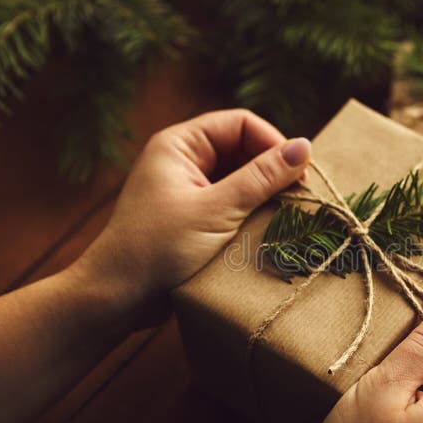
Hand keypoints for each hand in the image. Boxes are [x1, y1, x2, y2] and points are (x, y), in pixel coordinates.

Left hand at [74, 109, 310, 312]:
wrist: (117, 298)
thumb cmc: (157, 249)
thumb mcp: (216, 210)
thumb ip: (261, 177)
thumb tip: (305, 147)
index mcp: (180, 145)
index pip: (241, 124)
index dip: (274, 143)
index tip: (299, 175)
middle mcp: (184, 161)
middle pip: (243, 149)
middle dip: (272, 170)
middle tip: (299, 198)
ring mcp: (188, 190)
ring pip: (242, 178)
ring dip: (265, 195)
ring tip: (286, 215)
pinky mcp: (195, 217)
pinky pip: (233, 203)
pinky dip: (253, 213)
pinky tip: (267, 230)